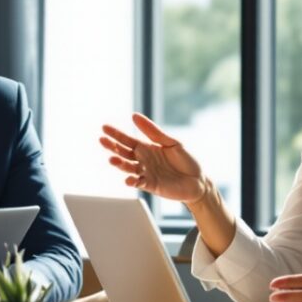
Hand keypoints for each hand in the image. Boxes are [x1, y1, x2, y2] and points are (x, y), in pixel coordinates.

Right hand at [99, 113, 213, 205]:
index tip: (104, 128)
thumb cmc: (187, 160)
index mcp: (147, 147)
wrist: (199, 181)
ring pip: (129, 168)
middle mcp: (143, 160)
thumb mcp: (172, 142)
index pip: (127, 140)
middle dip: (112, 147)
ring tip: (112, 159)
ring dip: (120, 164)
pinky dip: (133, 181)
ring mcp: (146, 173)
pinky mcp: (151, 185)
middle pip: (124, 153)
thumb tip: (134, 116)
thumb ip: (153, 131)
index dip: (116, 134)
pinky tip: (128, 179)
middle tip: (102, 140)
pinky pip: (139, 183)